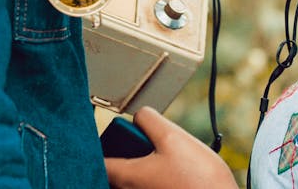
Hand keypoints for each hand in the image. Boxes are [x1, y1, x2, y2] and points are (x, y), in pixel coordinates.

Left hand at [105, 107, 237, 188]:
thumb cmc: (199, 179)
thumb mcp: (172, 137)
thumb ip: (149, 120)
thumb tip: (138, 116)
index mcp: (126, 177)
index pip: (98, 158)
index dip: (101, 141)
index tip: (114, 131)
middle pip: (118, 165)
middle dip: (132, 149)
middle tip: (154, 144)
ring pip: (136, 174)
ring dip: (148, 162)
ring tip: (172, 159)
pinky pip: (150, 183)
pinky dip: (158, 174)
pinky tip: (180, 172)